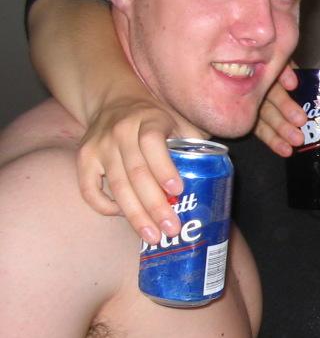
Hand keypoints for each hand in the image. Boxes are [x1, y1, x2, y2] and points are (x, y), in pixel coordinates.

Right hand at [77, 94, 198, 243]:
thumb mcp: (179, 120)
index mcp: (148, 119)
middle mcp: (120, 131)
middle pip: (136, 172)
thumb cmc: (157, 118)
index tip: (177, 191)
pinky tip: (123, 217)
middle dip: (155, 205)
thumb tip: (218, 175)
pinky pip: (89, 189)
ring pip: (116, 185)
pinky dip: (105, 206)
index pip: (153, 142)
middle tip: (171, 229)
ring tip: (152, 236)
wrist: (114, 102)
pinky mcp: (84, 158)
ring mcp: (99, 146)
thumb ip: (196, 142)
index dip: (164, 168)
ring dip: (135, 214)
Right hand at [253, 66, 319, 157]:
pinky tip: (285, 151)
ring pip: (265, 112)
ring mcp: (259, 101)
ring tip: (296, 142)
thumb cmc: (310, 96)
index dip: (285, 73)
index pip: (283, 66)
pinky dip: (272, 141)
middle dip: (285, 106)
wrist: (291, 110)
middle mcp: (270, 84)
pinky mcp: (255, 119)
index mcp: (287, 70)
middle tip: (302, 121)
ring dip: (280, 127)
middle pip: (272, 92)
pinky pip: (260, 129)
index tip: (293, 83)